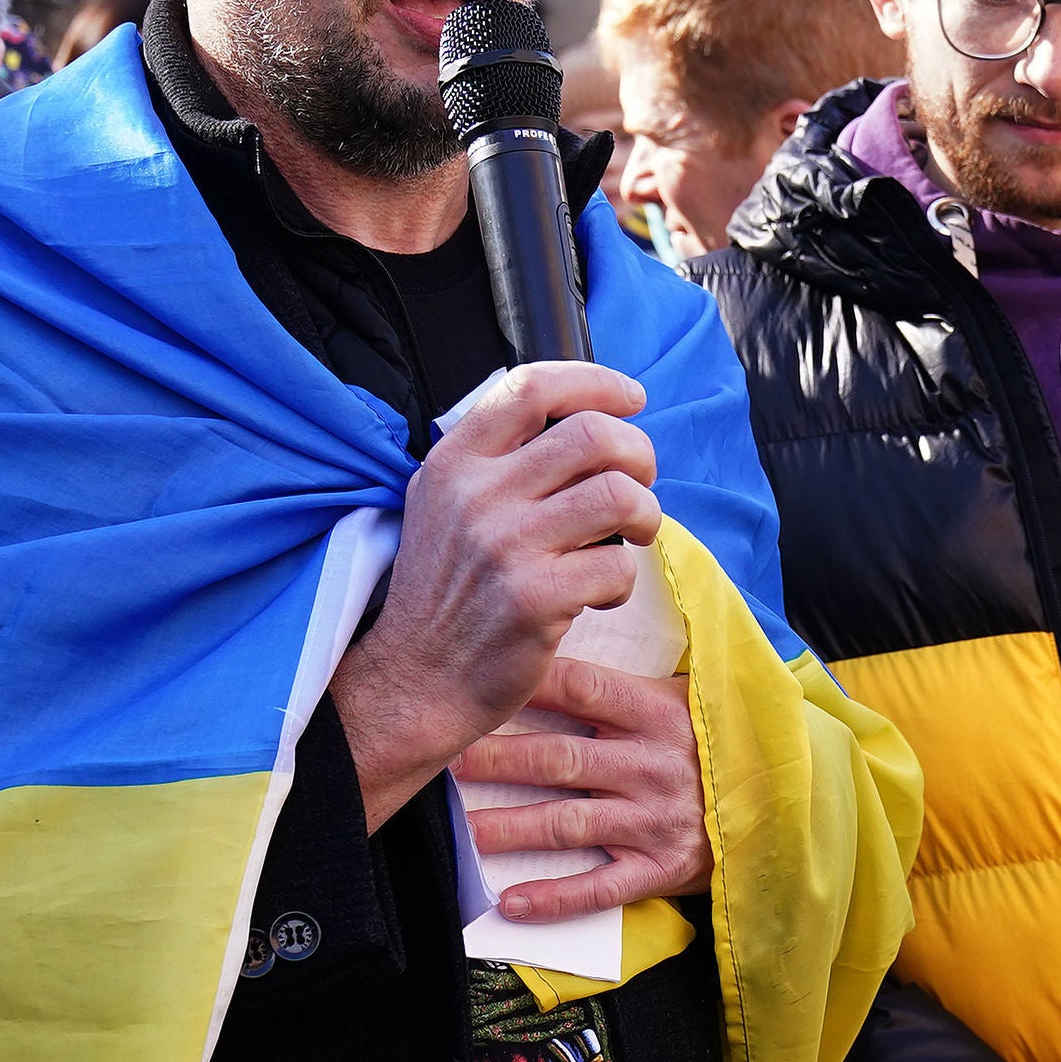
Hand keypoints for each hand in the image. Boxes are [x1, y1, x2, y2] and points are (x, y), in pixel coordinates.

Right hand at [331, 363, 661, 830]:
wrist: (416, 678)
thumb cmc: (447, 591)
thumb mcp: (445, 505)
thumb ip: (497, 460)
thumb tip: (584, 420)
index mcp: (455, 462)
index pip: (531, 387)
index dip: (594, 382)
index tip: (632, 398)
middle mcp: (478, 495)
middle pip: (594, 435)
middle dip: (639, 455)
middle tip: (639, 484)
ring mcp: (506, 546)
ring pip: (618, 495)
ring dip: (645, 516)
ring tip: (631, 538)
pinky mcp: (535, 599)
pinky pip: (617, 567)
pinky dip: (622, 582)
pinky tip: (599, 594)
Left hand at [457, 656, 712, 918]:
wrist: (787, 802)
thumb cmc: (717, 743)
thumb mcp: (687, 699)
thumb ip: (628, 685)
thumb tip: (558, 643)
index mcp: (658, 712)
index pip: (581, 689)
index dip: (527, 684)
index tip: (476, 682)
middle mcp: (653, 765)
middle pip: (559, 758)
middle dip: (496, 759)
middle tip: (446, 758)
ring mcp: (655, 819)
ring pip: (568, 824)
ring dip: (510, 828)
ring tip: (462, 830)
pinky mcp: (661, 867)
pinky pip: (600, 888)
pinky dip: (554, 898)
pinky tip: (510, 902)